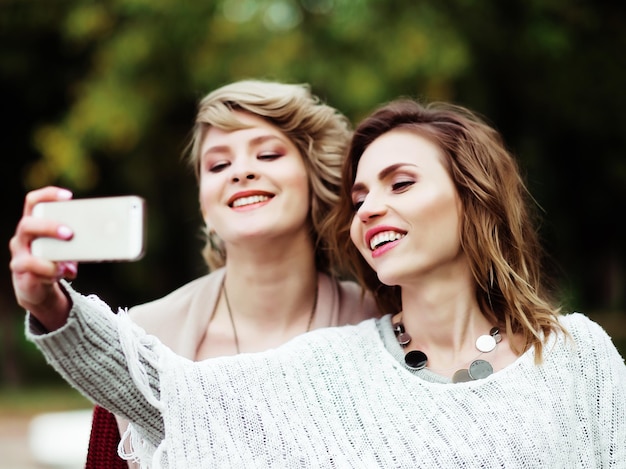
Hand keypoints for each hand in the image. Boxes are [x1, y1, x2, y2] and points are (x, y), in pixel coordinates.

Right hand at [9, 186, 77, 329]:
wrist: (39, 285)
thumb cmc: (55, 259)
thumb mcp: (68, 247)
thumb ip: (79, 238)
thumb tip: (107, 234)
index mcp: (35, 223)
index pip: (34, 201)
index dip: (48, 195)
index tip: (68, 196)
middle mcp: (23, 236)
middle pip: (27, 223)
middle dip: (49, 226)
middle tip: (70, 233)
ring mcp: (19, 253)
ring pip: (25, 248)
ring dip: (49, 254)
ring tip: (66, 262)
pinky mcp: (21, 270)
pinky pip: (31, 268)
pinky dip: (49, 271)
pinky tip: (62, 273)